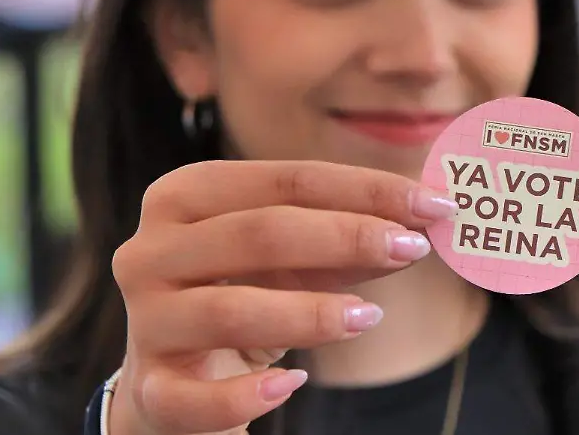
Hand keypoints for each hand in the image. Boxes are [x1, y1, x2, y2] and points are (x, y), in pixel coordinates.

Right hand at [106, 160, 455, 434]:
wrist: (174, 378)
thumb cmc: (241, 296)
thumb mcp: (291, 261)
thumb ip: (344, 241)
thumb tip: (418, 224)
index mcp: (185, 196)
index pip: (285, 180)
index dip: (364, 190)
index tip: (431, 203)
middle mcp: (152, 249)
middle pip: (258, 233)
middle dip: (346, 237)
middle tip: (414, 248)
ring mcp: (147, 320)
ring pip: (230, 309)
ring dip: (310, 312)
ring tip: (369, 316)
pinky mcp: (150, 389)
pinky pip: (194, 397)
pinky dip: (247, 393)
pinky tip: (294, 384)